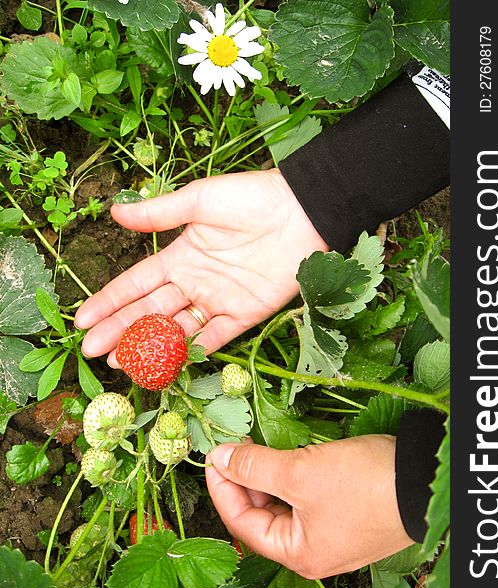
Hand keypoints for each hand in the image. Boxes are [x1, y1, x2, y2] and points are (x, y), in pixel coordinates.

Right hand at [74, 169, 327, 362]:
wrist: (301, 211)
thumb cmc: (250, 199)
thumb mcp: (199, 201)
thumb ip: (159, 213)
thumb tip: (114, 212)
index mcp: (180, 256)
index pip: (137, 283)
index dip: (109, 301)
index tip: (82, 319)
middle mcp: (195, 282)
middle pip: (151, 311)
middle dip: (121, 330)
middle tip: (93, 350)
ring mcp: (219, 301)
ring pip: (177, 330)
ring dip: (149, 346)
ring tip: (120, 362)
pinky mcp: (245, 315)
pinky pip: (215, 338)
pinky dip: (193, 352)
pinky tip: (167, 365)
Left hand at [205, 436, 413, 578]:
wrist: (421, 479)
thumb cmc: (362, 485)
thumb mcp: (300, 472)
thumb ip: (255, 466)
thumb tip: (220, 458)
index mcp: (298, 553)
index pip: (243, 523)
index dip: (223, 487)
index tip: (214, 457)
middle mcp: (312, 549)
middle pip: (262, 514)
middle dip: (246, 479)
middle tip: (236, 447)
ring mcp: (331, 532)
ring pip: (284, 503)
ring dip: (267, 476)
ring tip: (258, 447)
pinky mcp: (344, 513)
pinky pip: (305, 497)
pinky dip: (290, 477)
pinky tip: (286, 456)